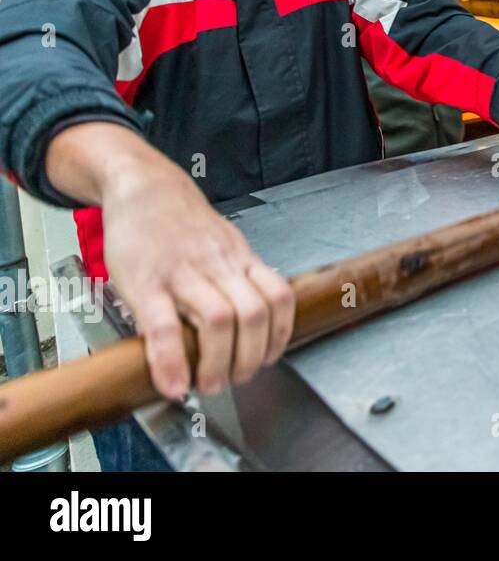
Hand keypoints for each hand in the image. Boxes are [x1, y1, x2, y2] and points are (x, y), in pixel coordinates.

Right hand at [48, 123, 293, 399]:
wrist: (144, 186)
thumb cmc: (182, 223)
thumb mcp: (223, 243)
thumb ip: (237, 276)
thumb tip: (251, 321)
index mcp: (240, 260)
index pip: (279, 296)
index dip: (280, 334)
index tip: (268, 359)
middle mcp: (218, 266)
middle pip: (254, 313)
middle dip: (250, 357)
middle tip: (238, 380)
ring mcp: (183, 273)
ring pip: (219, 320)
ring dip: (218, 363)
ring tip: (209, 385)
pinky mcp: (146, 283)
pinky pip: (163, 326)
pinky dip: (170, 361)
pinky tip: (173, 383)